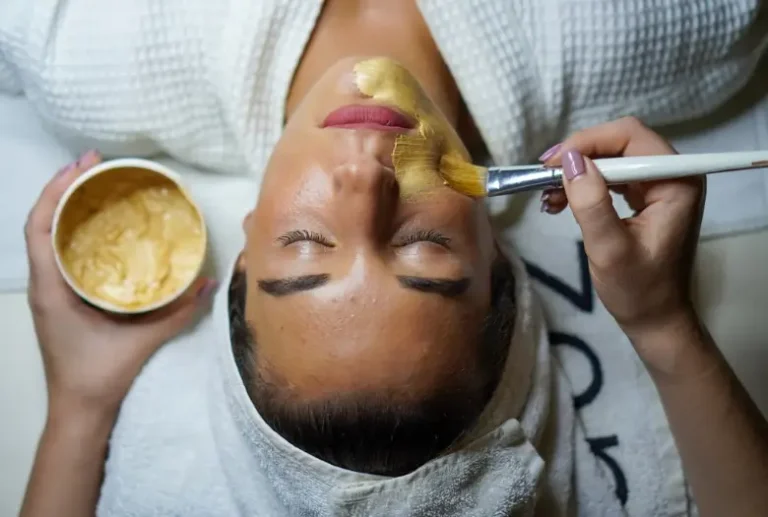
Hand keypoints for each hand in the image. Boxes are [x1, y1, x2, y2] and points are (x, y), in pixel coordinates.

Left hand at [25, 151, 216, 417]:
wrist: (79, 409)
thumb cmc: (99, 376)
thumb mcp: (142, 341)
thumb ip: (178, 311)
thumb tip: (209, 282)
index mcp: (51, 288)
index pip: (39, 227)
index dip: (55, 190)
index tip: (82, 166)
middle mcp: (44, 284)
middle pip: (42, 222)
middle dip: (64, 187)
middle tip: (97, 164)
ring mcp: (49, 290)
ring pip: (48, 236)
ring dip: (67, 206)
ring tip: (96, 184)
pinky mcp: (59, 298)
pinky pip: (60, 252)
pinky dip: (73, 230)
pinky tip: (99, 225)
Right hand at [539, 118, 704, 365]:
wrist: (655, 318)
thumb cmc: (637, 290)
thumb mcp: (609, 249)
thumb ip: (591, 203)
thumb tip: (568, 160)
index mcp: (676, 182)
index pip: (630, 137)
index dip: (588, 142)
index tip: (551, 164)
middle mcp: (673, 174)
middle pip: (620, 142)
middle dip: (578, 156)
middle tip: (542, 176)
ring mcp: (659, 184)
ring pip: (611, 156)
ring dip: (576, 170)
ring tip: (547, 195)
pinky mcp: (645, 195)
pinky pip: (611, 175)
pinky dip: (583, 183)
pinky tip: (559, 200)